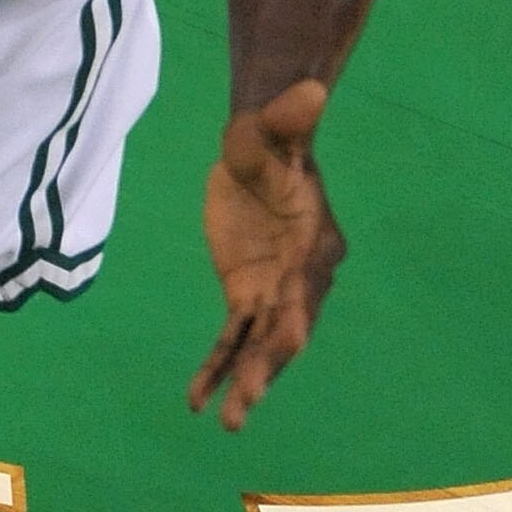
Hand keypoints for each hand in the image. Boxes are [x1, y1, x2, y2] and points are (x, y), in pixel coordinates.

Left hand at [189, 79, 345, 432]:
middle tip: (246, 404)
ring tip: (226, 421)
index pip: (307, 288)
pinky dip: (215, 367)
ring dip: (244, 382)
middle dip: (268, 368)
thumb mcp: (271, 127)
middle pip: (288, 330)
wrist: (258, 148)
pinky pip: (231, 337)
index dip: (295, 315)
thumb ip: (287, 118)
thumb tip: (309, 89)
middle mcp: (302, 278)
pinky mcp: (245, 293)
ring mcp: (274, 291)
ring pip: (260, 345)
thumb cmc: (269, 137)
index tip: (284, 344)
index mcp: (316, 245)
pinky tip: (195, 400)